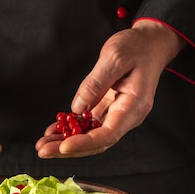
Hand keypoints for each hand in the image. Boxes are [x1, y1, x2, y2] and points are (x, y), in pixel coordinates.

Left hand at [35, 20, 184, 158]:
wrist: (151, 42)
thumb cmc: (137, 47)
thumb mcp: (115, 57)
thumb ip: (96, 83)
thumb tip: (77, 107)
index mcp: (134, 105)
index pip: (109, 134)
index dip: (85, 143)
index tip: (63, 147)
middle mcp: (127, 115)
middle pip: (97, 141)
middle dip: (69, 148)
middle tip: (43, 151)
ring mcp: (118, 113)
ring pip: (91, 135)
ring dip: (67, 142)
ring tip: (43, 145)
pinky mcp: (109, 107)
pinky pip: (89, 124)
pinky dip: (72, 129)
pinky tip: (54, 131)